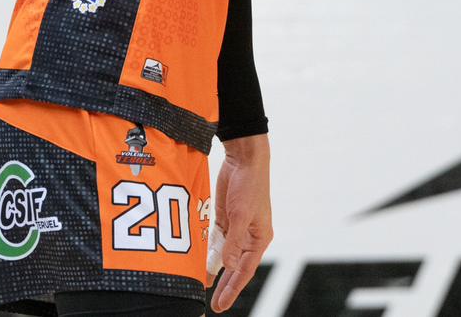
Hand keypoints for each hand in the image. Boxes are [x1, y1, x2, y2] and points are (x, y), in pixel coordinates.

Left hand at [210, 135, 272, 312]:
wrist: (244, 159)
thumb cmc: (250, 185)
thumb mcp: (241, 215)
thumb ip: (233, 241)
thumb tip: (228, 265)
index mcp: (260, 238)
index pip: (245, 270)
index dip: (233, 288)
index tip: (222, 304)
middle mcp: (249, 236)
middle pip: (236, 267)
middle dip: (226, 285)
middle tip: (215, 305)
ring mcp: (236, 228)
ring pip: (224, 256)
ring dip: (215, 270)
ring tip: (204, 288)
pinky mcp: (225, 219)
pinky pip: (216, 241)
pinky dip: (209, 252)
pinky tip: (200, 264)